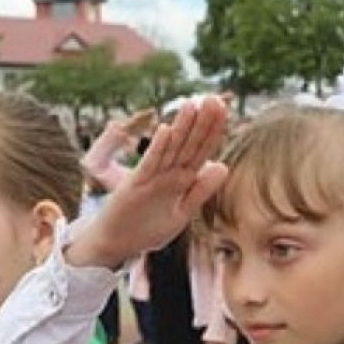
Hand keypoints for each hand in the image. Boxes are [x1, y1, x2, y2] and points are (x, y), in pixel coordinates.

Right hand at [67, 97, 229, 268]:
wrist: (117, 243)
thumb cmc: (148, 228)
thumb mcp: (182, 213)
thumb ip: (201, 191)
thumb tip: (223, 166)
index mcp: (182, 179)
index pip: (201, 151)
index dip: (213, 132)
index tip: (225, 111)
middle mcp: (168, 173)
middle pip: (188, 144)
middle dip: (201, 123)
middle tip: (214, 99)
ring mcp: (151, 177)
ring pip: (170, 149)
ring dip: (180, 128)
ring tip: (192, 105)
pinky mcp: (135, 185)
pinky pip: (148, 165)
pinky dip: (157, 149)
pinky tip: (166, 131)